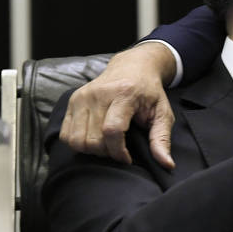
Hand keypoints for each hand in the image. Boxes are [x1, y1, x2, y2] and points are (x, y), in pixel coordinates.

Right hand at [58, 42, 177, 168]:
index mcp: (124, 94)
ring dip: (91, 150)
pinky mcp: (73, 100)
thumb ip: (162, 139)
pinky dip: (78, 143)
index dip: (118, 152)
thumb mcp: (162, 113)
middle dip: (106, 153)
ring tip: (106, 144)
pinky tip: (94, 138)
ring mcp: (83, 96)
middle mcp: (99, 93)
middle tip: (118, 150)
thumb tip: (167, 164)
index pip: (112, 131)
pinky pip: (66, 134)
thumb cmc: (149, 92)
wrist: (133, 66)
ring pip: (76, 140)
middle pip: (92, 139)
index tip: (128, 158)